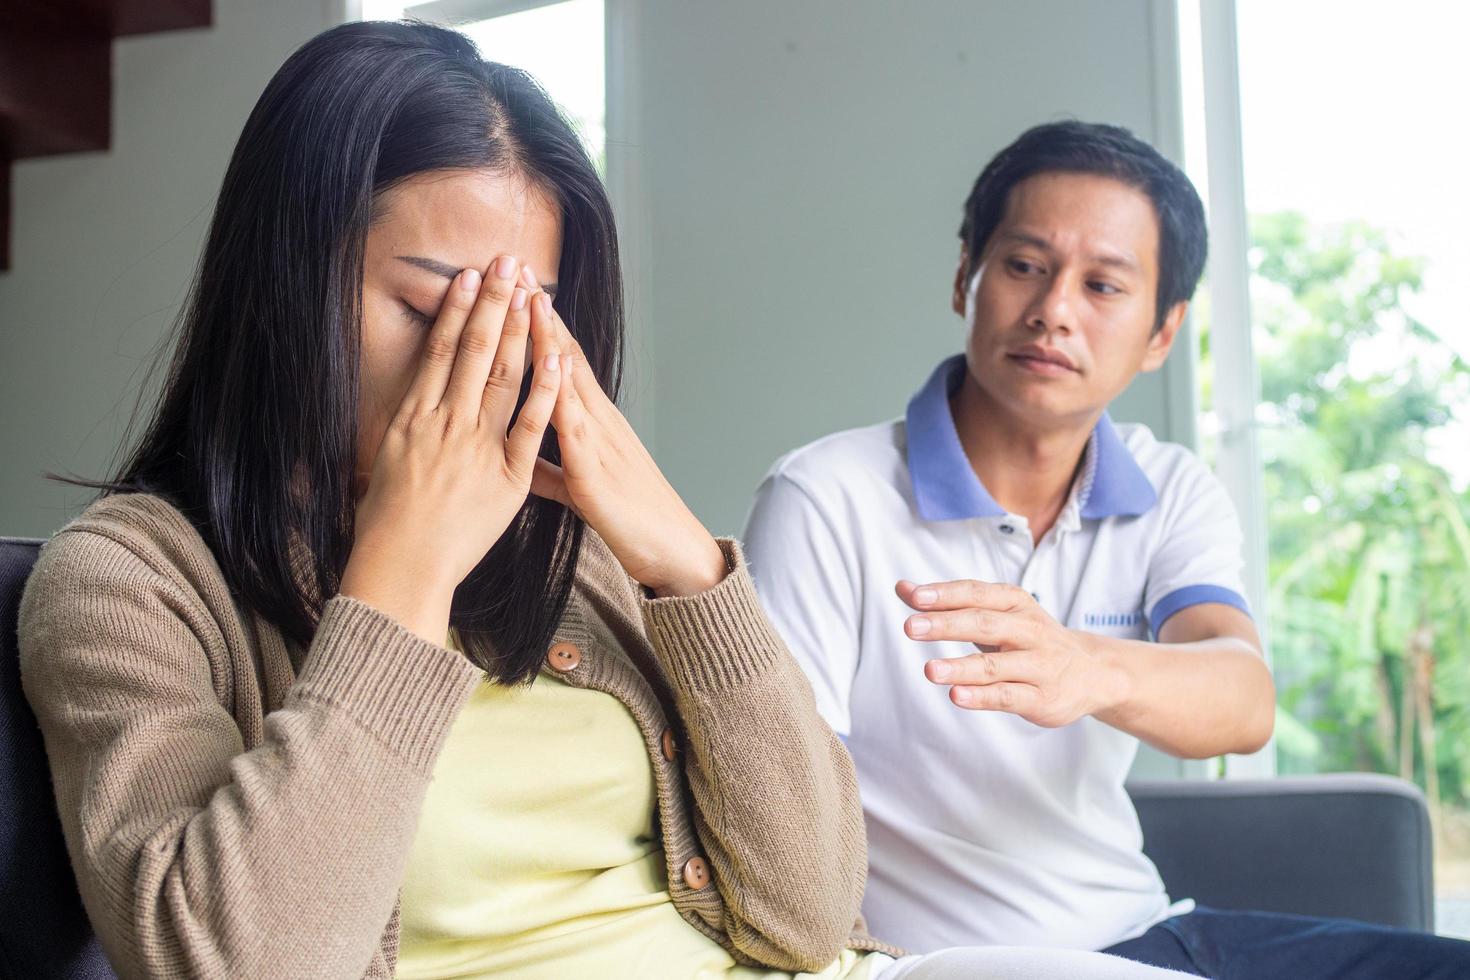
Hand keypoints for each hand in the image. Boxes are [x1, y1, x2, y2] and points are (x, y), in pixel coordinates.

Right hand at [341, 256, 560, 641]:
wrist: (398, 566)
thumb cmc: (386, 524)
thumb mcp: (386, 462)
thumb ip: (406, 429)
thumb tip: (408, 404)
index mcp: (414, 416)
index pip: (439, 350)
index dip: (457, 310)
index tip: (470, 277)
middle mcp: (444, 421)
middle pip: (471, 349)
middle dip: (491, 301)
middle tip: (505, 260)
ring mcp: (475, 446)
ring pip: (499, 375)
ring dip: (516, 329)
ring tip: (529, 289)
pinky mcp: (505, 475)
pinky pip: (527, 426)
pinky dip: (543, 391)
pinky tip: (555, 358)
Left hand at [519, 269, 724, 597]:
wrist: (672, 549)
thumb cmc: (628, 518)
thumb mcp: (577, 487)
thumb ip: (548, 467)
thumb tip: (521, 457)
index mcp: (589, 423)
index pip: (559, 361)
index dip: (536, 323)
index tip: (512, 286)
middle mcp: (597, 420)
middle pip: (564, 354)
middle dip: (538, 311)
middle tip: (514, 265)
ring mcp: (600, 441)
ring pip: (569, 380)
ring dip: (550, 339)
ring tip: (529, 298)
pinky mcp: (596, 471)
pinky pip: (575, 427)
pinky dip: (560, 396)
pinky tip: (550, 370)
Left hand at [895, 578, 1127, 726]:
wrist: (1093, 673)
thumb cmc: (1030, 640)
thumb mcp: (996, 615)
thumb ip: (949, 603)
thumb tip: (903, 588)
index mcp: (1015, 604)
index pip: (977, 594)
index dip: (945, 594)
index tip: (914, 596)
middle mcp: (1028, 630)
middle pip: (984, 624)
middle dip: (946, 624)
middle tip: (911, 627)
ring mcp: (1037, 665)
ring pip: (995, 665)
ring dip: (961, 667)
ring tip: (930, 670)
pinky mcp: (1041, 698)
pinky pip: (1008, 696)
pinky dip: (981, 697)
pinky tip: (956, 696)